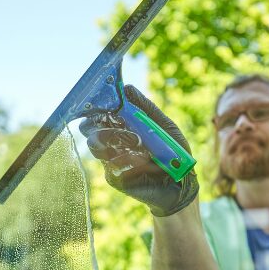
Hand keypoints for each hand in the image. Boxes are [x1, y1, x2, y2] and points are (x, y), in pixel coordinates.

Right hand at [78, 85, 198, 216]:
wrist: (181, 181)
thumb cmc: (172, 152)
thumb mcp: (163, 125)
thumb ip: (145, 108)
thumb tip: (126, 88)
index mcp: (120, 127)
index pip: (98, 114)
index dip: (95, 106)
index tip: (102, 101)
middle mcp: (111, 142)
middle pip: (88, 128)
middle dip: (98, 121)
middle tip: (116, 120)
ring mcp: (111, 160)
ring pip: (95, 144)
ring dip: (115, 137)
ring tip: (137, 141)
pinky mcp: (115, 177)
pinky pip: (110, 164)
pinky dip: (127, 159)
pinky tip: (143, 161)